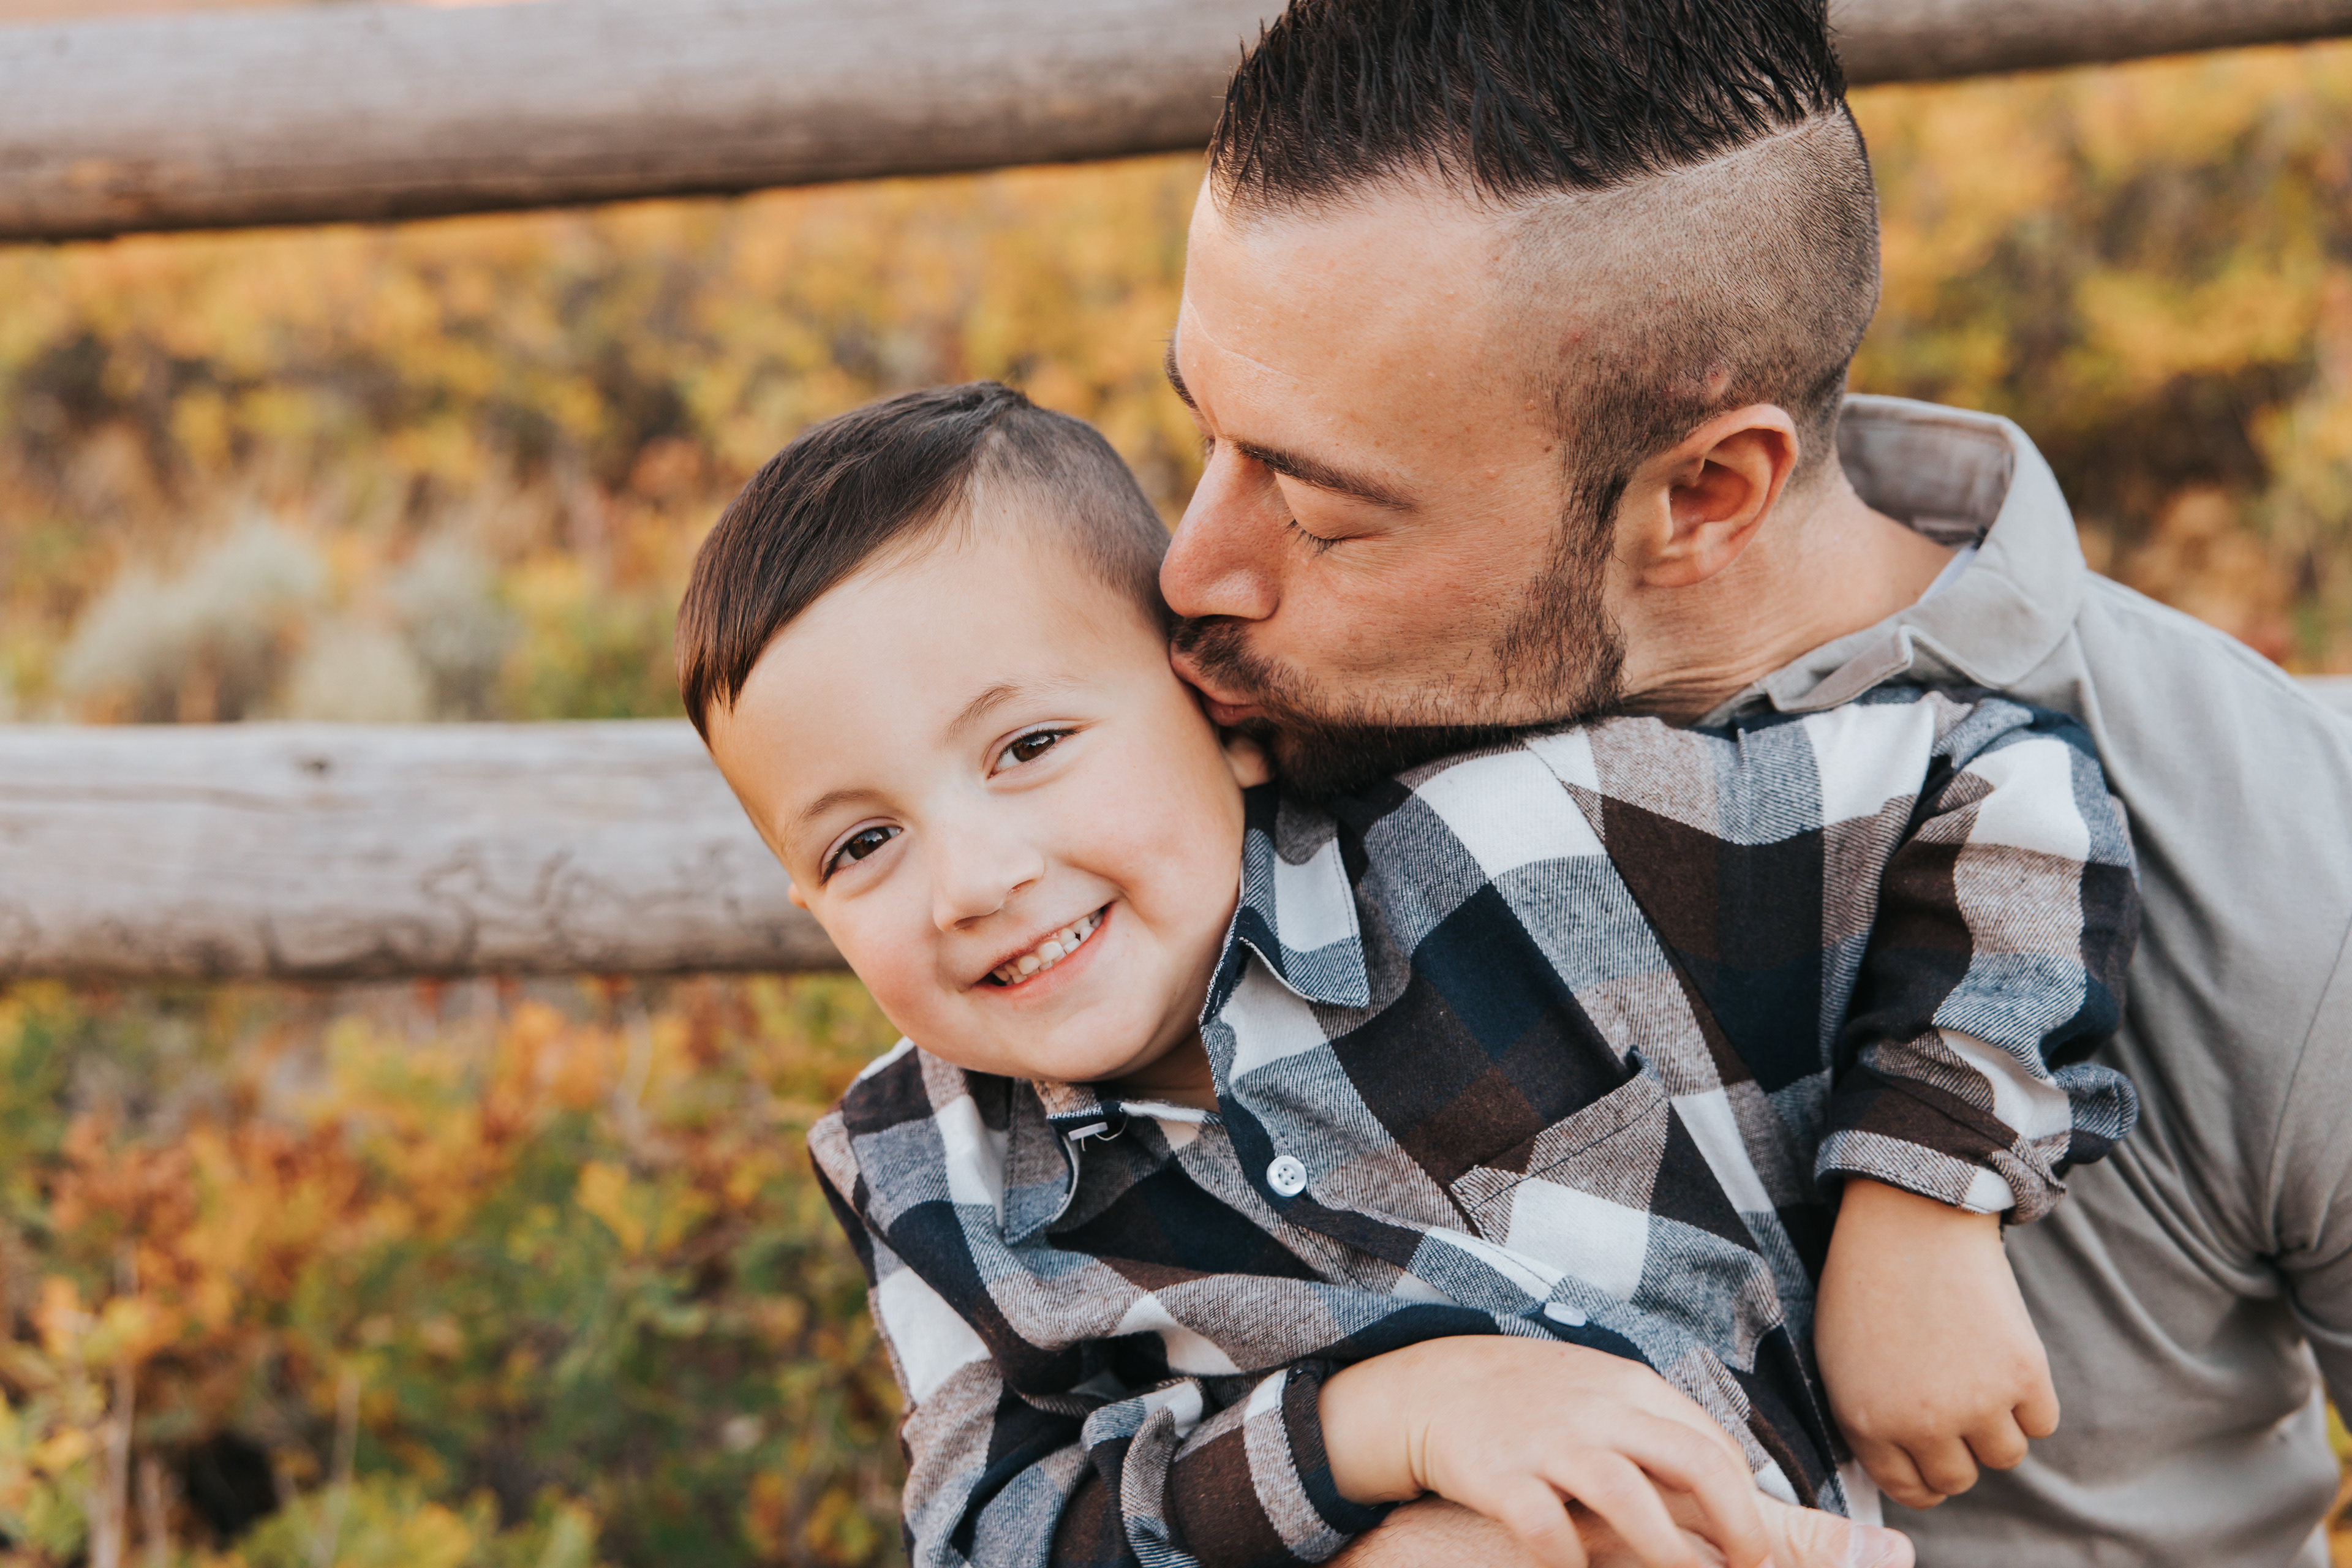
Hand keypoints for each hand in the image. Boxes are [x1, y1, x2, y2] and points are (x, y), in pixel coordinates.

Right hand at [1318, 1336, 1770, 1567]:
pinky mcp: (1500, 1476)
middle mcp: (1596, 1409)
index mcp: (1629, 1386)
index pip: (1714, 1443)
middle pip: (1693, 1463)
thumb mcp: (1601, 1390)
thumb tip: (1735, 1479)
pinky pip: (1547, 1529)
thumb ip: (1658, 1426)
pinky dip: (1571, 1560)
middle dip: (1738, 1526)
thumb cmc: (1531, 1399)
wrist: (1430, 1384)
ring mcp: (1547, 1442)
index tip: (1756, 1546)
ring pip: (1628, 1496)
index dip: (1748, 1502)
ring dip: (1669, 1551)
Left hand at [1815, 1178, 2059, 1508]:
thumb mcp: (1841, 1359)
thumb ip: (1869, 1420)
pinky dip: (2031, 1400)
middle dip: (1961, 1450)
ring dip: (1999, 1425)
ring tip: (1978, 1373)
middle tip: (1959, 1408)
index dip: (1927, 1478)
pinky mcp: (2023, 1374)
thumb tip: (1906, 1467)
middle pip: (1960, 1478)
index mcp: (1867, 1422)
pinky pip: (2042, 1422)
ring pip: (2006, 1455)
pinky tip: (2005, 1358)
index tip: (1938, 1459)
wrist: (1910, 1218)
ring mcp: (1975, 1402)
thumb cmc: (1870, 1282)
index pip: (1910, 1489)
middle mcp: (1920, 1423)